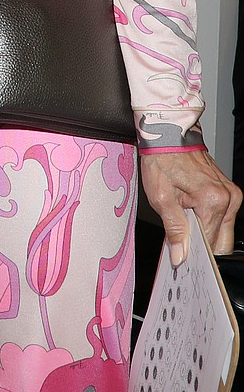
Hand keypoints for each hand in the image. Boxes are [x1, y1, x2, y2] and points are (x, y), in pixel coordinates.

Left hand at [140, 148, 241, 264]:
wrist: (168, 133)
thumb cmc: (162, 158)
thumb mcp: (161, 197)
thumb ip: (174, 229)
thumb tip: (180, 255)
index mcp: (213, 200)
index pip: (209, 244)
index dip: (194, 254)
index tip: (181, 258)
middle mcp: (227, 198)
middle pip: (221, 241)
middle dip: (202, 246)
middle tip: (180, 242)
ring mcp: (230, 193)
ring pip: (223, 230)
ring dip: (204, 232)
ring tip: (183, 221)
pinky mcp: (227, 190)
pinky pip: (222, 216)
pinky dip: (207, 220)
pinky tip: (190, 213)